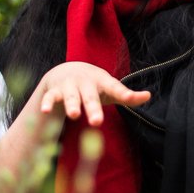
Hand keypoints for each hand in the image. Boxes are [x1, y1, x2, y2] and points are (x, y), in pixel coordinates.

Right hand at [32, 61, 150, 126]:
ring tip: (74, 115)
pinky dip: (47, 103)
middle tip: (97, 122)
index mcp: (102, 82)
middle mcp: (86, 83)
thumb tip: (149, 96)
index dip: (125, 94)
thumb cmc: (94, 85)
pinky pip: (50, 98)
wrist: (66, 70)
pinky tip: (45, 111)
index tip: (135, 97)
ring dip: (72, 105)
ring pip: (71, 97)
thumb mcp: (110, 89)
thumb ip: (127, 96)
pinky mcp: (54, 91)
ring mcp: (69, 86)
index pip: (115, 88)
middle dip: (93, 108)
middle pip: (90, 97)